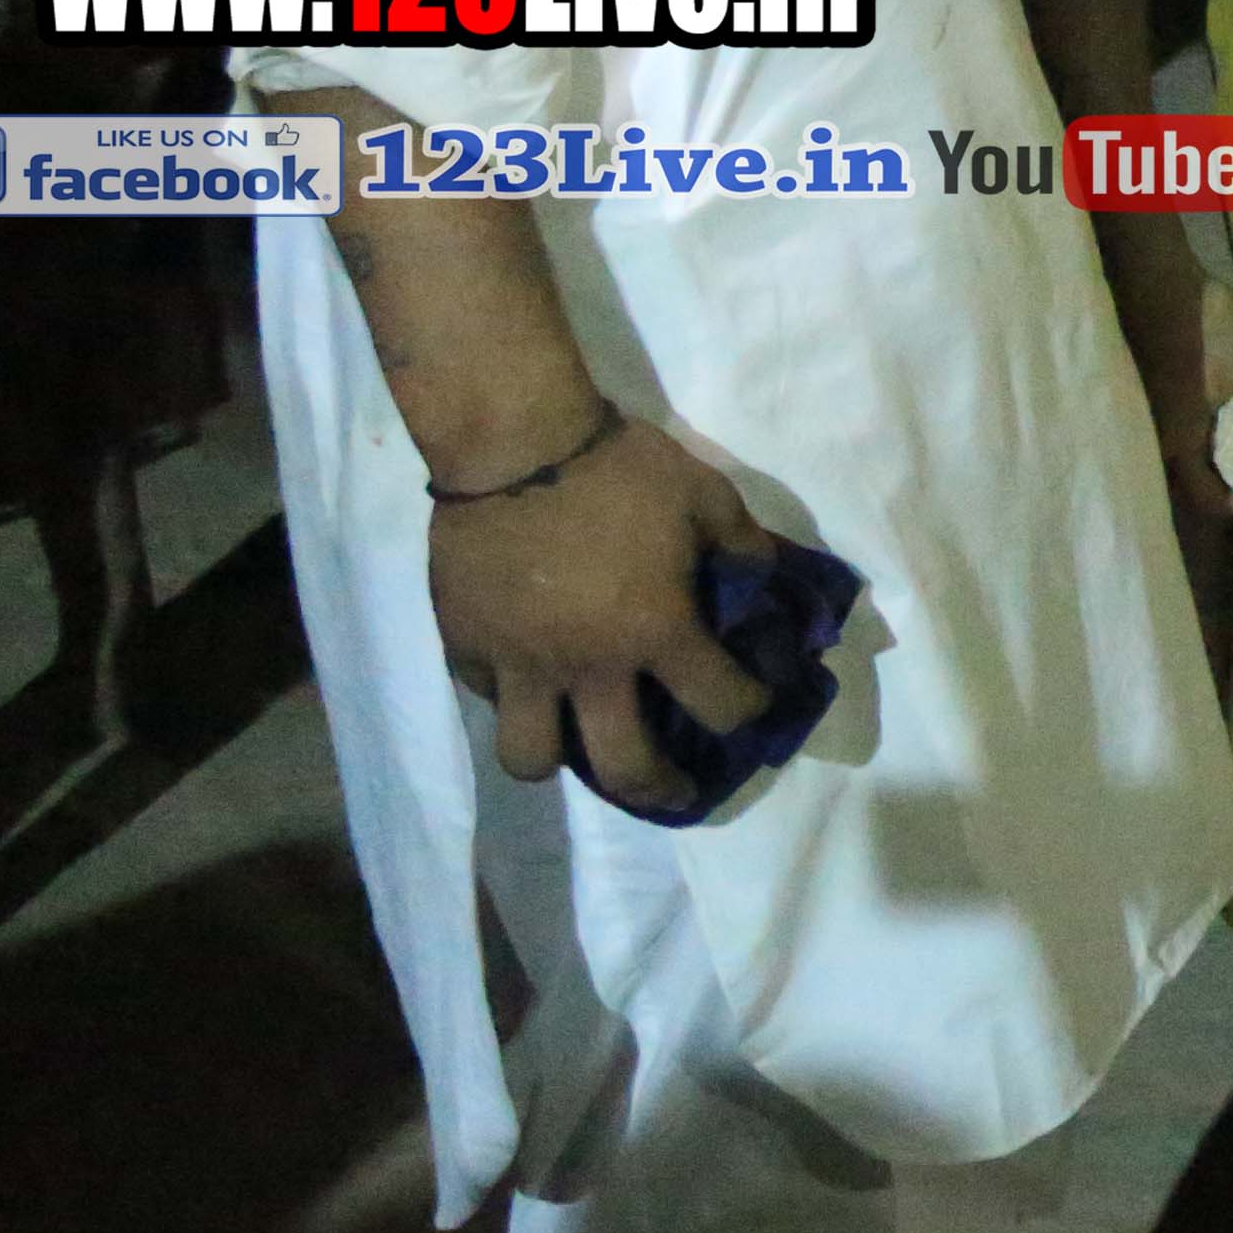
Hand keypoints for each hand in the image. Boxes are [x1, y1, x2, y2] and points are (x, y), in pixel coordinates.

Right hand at [425, 412, 776, 814]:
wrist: (514, 441)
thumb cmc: (619, 468)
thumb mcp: (707, 497)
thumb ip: (743, 547)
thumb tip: (768, 579)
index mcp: (654, 633)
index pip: (719, 703)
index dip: (749, 710)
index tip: (755, 704)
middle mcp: (587, 666)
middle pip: (624, 767)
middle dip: (660, 791)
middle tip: (675, 791)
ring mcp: (518, 664)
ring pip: (530, 756)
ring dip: (563, 760)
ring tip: (580, 744)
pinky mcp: (464, 645)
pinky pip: (487, 698)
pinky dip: (511, 699)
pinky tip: (529, 681)